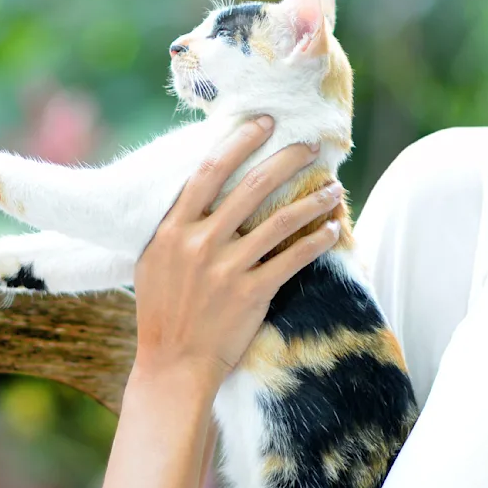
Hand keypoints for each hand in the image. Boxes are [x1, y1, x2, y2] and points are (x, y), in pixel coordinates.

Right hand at [133, 118, 341, 385]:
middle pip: (251, 187)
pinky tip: (332, 229)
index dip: (238, 142)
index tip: (262, 124)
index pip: (209, 171)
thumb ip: (175, 227)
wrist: (172, 364)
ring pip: (281, 221)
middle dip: (286, 160)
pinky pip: (293, 258)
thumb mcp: (152, 262)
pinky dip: (317, 241)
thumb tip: (200, 192)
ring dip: (313, 201)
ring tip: (334, 188)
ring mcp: (226, 268)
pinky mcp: (251, 293)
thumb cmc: (161, 312)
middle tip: (309, 147)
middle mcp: (199, 243)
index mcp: (171, 230)